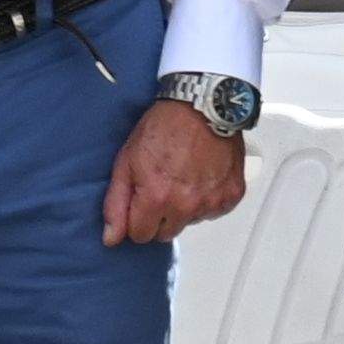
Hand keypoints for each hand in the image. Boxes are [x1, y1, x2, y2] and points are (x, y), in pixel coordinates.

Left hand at [101, 101, 247, 245]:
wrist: (201, 105)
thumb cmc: (162, 128)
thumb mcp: (126, 162)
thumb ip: (116, 204)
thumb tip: (111, 238)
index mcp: (156, 198)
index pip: (140, 236)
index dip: (136, 219)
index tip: (140, 202)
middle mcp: (186, 206)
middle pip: (166, 233)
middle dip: (160, 216)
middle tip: (161, 186)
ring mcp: (212, 202)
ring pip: (190, 221)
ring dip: (185, 207)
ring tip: (183, 176)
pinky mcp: (232, 195)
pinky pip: (214, 211)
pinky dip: (207, 198)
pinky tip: (202, 175)